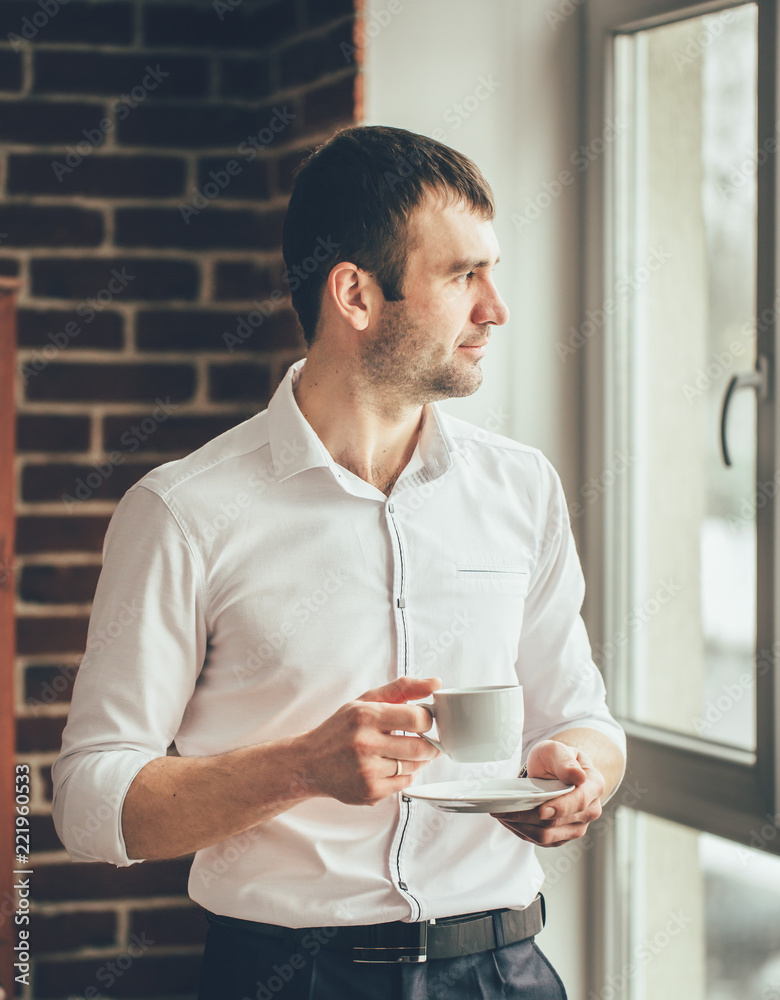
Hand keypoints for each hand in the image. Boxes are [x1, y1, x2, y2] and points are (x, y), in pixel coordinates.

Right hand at [294, 676, 440, 805]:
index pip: (417, 717)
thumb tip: (435, 683)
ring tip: (405, 751)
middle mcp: (365, 744)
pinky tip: (392, 765)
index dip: (428, 719)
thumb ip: (402, 689)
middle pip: (420, 747)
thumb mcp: (366, 701)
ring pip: (414, 767)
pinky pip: (404, 783)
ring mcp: (367, 771)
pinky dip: (405, 774)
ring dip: (418, 759)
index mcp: (365, 716)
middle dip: (430, 744)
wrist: (310, 763)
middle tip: (426, 739)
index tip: (425, 720)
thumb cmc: (340, 729)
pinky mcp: (370, 792)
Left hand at [491, 740, 604, 846]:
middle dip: (528, 817)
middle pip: (558, 822)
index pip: (579, 802)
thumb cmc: (557, 759)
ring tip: (502, 814)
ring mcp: (577, 826)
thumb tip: (578, 776)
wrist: (556, 770)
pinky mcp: (562, 836)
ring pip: (547, 836)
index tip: (541, 810)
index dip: (560, 808)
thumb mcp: (558, 750)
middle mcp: (590, 810)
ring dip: (521, 827)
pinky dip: (522, 832)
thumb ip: (565, 762)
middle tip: (504, 809)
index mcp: (594, 786)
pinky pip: (541, 841)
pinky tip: (509, 820)